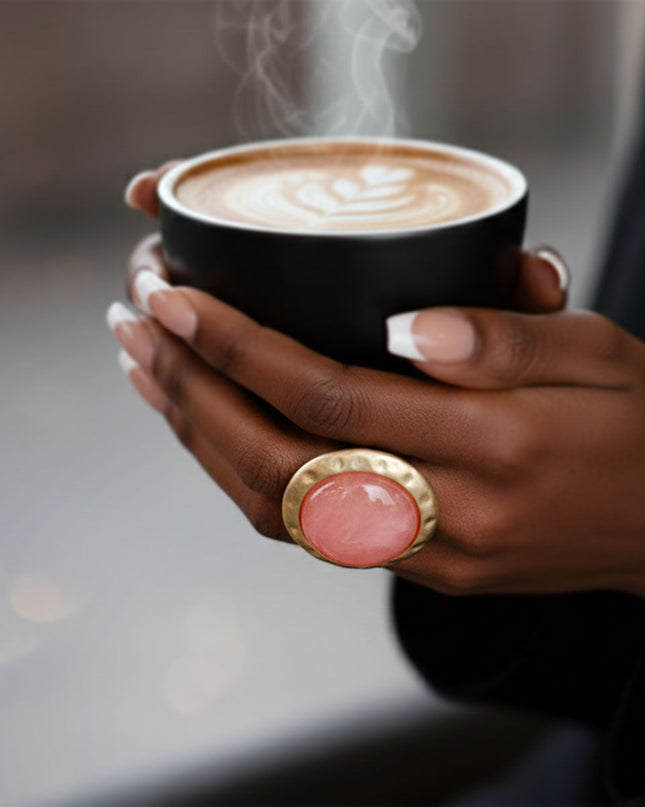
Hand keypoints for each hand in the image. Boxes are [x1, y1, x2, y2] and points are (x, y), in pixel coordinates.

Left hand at [107, 237, 644, 598]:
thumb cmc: (640, 423)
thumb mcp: (602, 353)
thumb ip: (510, 338)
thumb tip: (409, 322)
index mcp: (499, 446)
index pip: (332, 396)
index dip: (240, 348)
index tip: (176, 298)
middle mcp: (452, 515)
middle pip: (278, 464)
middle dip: (190, 393)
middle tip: (133, 328)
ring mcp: (431, 556)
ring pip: (278, 509)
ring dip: (199, 438)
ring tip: (147, 372)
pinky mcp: (424, 572)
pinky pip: (308, 531)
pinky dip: (241, 476)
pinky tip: (210, 427)